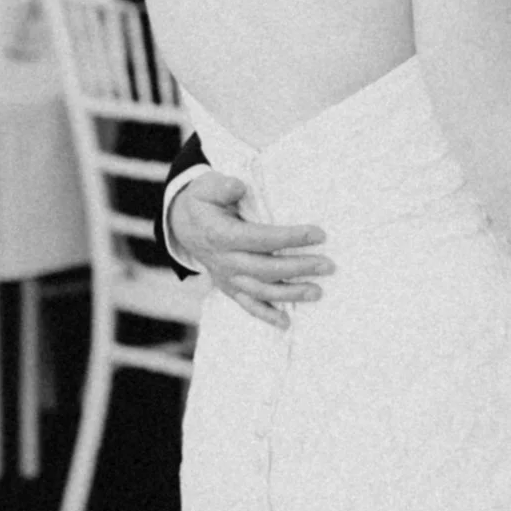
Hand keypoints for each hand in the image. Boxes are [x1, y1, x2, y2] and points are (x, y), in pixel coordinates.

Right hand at [170, 175, 332, 328]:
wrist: (183, 226)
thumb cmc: (204, 203)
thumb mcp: (206, 187)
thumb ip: (222, 186)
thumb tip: (238, 187)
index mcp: (220, 235)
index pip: (260, 239)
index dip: (290, 237)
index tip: (318, 234)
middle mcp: (224, 261)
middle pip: (265, 268)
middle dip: (298, 267)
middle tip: (327, 265)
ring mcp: (227, 278)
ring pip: (260, 290)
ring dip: (290, 293)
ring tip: (317, 292)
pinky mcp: (230, 288)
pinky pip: (248, 305)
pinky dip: (266, 315)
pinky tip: (287, 323)